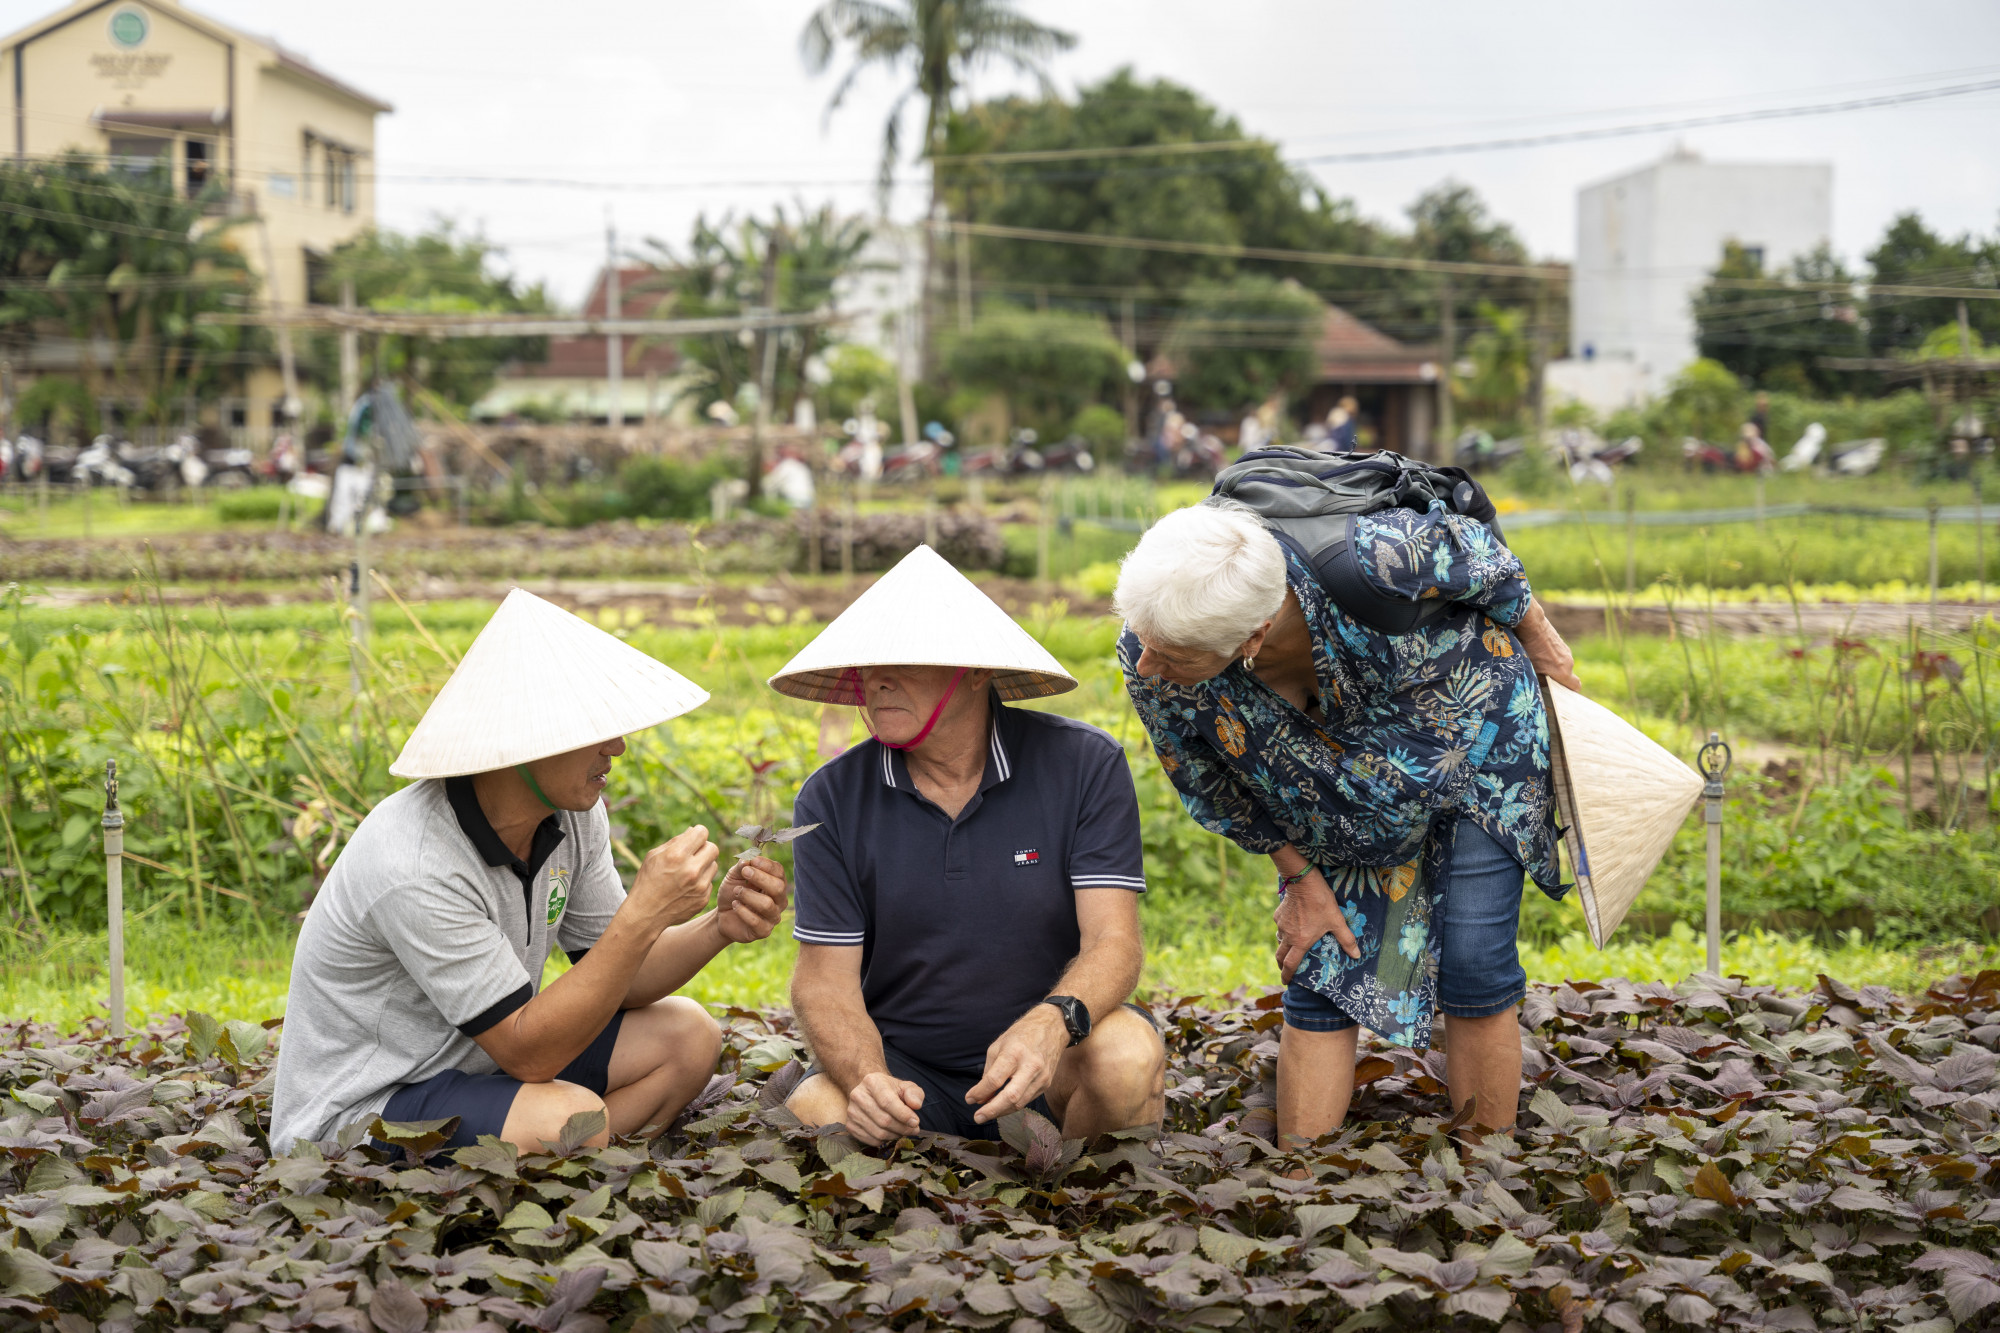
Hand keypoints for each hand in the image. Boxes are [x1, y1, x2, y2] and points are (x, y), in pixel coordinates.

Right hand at [629, 826, 718, 929]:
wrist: (645, 914)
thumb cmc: (647, 881)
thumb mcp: (654, 856)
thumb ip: (676, 841)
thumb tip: (693, 831)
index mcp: (677, 855)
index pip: (702, 833)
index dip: (697, 834)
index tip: (693, 839)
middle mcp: (691, 870)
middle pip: (713, 848)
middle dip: (704, 848)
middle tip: (694, 854)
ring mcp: (700, 886)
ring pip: (714, 865)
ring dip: (704, 866)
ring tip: (688, 873)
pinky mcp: (703, 899)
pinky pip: (709, 883)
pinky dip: (701, 882)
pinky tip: (686, 888)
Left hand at [715, 855, 788, 943]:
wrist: (722, 915)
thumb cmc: (732, 892)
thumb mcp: (734, 876)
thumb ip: (741, 867)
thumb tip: (749, 859)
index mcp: (775, 883)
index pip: (779, 872)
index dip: (767, 865)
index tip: (753, 861)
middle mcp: (779, 900)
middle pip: (779, 887)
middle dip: (760, 878)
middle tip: (744, 873)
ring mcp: (773, 916)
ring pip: (767, 904)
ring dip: (748, 895)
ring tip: (736, 892)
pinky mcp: (764, 931)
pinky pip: (757, 921)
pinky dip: (743, 911)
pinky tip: (735, 905)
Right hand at [843, 1071, 923, 1145]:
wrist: (871, 1093)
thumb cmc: (890, 1090)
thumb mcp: (905, 1086)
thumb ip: (914, 1093)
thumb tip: (916, 1105)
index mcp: (872, 1082)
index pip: (887, 1102)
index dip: (903, 1115)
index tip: (915, 1122)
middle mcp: (858, 1095)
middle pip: (883, 1120)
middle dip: (902, 1128)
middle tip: (914, 1129)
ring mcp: (852, 1111)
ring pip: (878, 1133)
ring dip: (895, 1135)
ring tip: (904, 1130)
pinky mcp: (850, 1125)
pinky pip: (871, 1140)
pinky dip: (885, 1140)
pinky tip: (891, 1133)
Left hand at [966, 1003, 1068, 1123]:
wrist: (1051, 1028)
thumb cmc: (1021, 1035)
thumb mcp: (998, 1046)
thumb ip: (989, 1072)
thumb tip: (981, 1097)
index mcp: (1014, 1053)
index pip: (995, 1079)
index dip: (980, 1092)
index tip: (969, 1099)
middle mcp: (1030, 1066)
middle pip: (1010, 1096)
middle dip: (992, 1110)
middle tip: (978, 1118)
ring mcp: (1041, 1076)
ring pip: (1019, 1103)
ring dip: (1001, 1111)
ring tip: (987, 1113)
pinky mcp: (1046, 1083)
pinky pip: (1027, 1100)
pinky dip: (1012, 1105)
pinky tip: (1002, 1105)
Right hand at [1274, 869, 1358, 981]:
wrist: (1303, 882)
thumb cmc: (1321, 902)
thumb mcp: (1337, 921)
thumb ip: (1347, 939)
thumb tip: (1357, 955)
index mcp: (1301, 941)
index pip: (1290, 964)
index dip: (1287, 975)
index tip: (1286, 982)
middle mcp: (1288, 936)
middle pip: (1280, 956)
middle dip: (1282, 965)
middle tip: (1285, 970)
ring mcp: (1282, 925)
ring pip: (1279, 941)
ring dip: (1283, 948)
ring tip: (1289, 950)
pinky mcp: (1278, 914)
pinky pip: (1280, 927)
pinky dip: (1284, 931)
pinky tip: (1291, 927)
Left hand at [1514, 601, 1580, 692]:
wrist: (1532, 625)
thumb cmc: (1530, 650)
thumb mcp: (1532, 670)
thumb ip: (1541, 681)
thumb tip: (1543, 688)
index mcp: (1563, 672)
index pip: (1576, 687)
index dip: (1570, 692)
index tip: (1562, 693)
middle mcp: (1569, 662)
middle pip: (1567, 675)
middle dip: (1557, 679)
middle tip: (1544, 679)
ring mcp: (1566, 651)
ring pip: (1562, 664)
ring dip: (1554, 666)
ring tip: (1538, 663)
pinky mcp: (1561, 643)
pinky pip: (1559, 654)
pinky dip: (1552, 656)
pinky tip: (1539, 653)